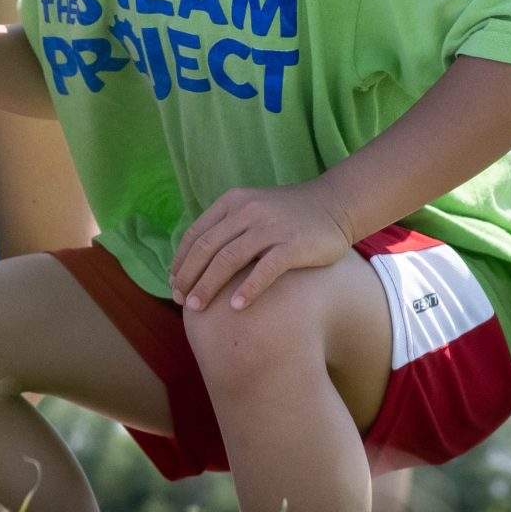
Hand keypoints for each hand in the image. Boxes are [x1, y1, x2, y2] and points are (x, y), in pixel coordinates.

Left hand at [170, 181, 354, 312]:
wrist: (336, 205)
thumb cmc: (290, 216)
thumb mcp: (253, 210)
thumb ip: (227, 228)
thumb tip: (196, 262)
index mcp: (233, 203)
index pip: (196, 234)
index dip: (181, 262)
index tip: (174, 285)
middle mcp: (248, 211)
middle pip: (207, 248)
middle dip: (189, 277)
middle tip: (180, 302)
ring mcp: (271, 227)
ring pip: (228, 258)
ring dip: (208, 285)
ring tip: (197, 308)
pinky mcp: (294, 244)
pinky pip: (265, 269)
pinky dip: (248, 289)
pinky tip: (235, 307)